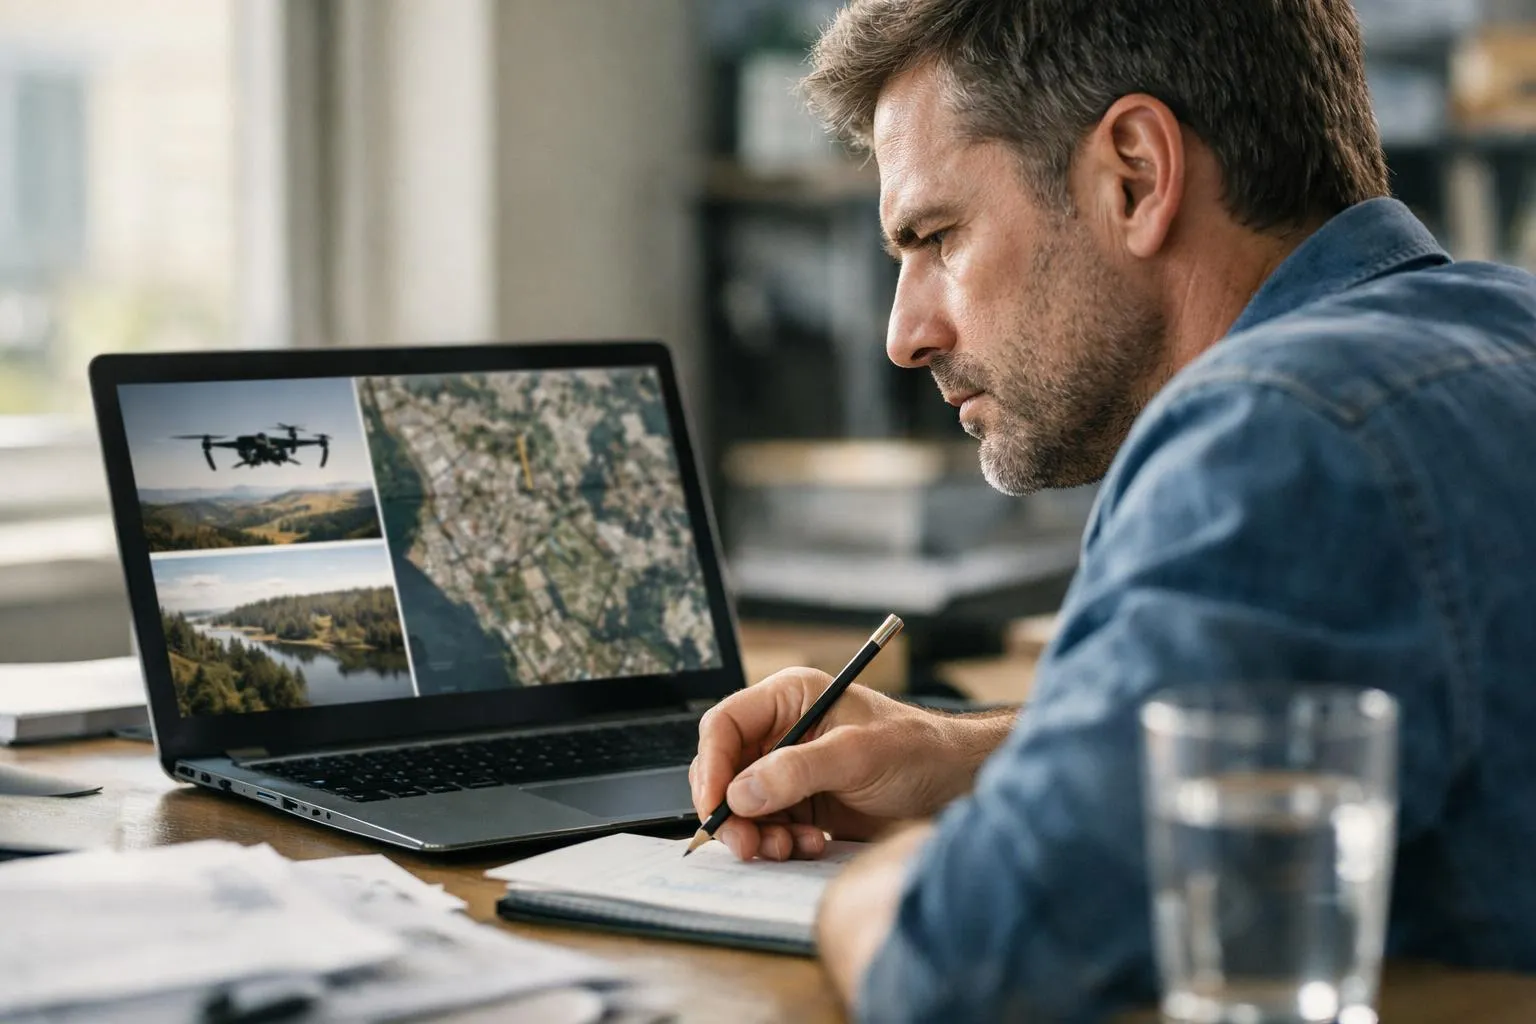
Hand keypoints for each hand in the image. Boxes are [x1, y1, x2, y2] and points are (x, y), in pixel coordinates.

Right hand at [691, 666, 1004, 860]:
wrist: (955, 785)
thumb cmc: (917, 751)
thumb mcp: (857, 755)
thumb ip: (797, 771)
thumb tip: (739, 793)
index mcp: (789, 699)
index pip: (725, 725)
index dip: (711, 765)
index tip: (716, 805)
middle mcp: (782, 732)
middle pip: (725, 771)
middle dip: (732, 810)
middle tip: (748, 844)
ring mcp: (789, 770)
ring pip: (742, 806)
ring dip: (757, 833)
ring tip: (789, 848)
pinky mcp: (801, 804)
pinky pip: (767, 827)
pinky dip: (779, 844)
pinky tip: (811, 846)